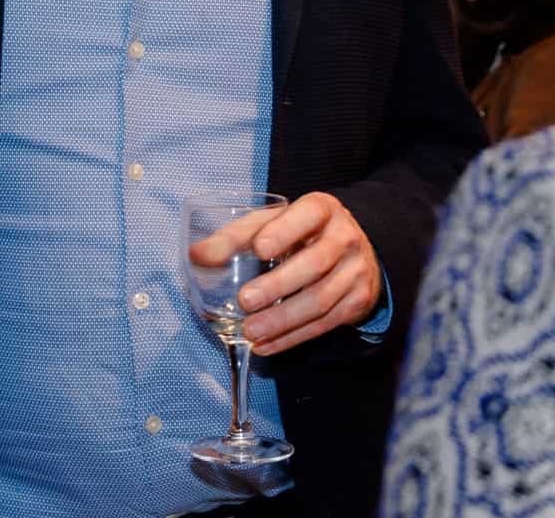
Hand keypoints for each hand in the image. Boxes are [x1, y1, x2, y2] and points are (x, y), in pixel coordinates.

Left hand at [231, 192, 380, 355]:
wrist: (355, 249)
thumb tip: (197, 255)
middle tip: (245, 300)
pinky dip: (292, 338)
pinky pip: (324, 325)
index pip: (307, 215)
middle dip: (278, 285)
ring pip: (320, 300)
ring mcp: (355, 272)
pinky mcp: (357, 302)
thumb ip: (235, 236)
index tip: (260, 248)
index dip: (285, 231)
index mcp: (322, 209)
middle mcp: (344, 238)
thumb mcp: (272, 223)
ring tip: (251, 331)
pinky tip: (266, 345)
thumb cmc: (301, 232)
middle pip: (314, 263)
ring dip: (283, 320)